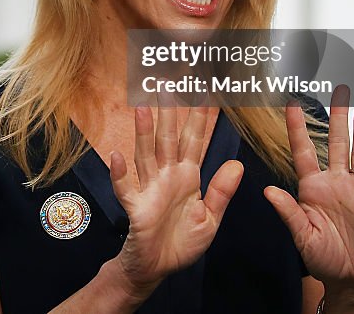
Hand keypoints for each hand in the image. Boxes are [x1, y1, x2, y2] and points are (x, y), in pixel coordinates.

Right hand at [109, 101, 243, 298]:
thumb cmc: (182, 242)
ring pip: (146, 155)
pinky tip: (117, 157)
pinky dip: (120, 174)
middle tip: (168, 84)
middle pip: (168, 139)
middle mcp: (167, 176)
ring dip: (143, 133)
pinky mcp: (137, 208)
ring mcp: (150, 190)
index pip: (194, 141)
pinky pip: (126, 189)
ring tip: (142, 108)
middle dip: (169, 112)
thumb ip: (221, 191)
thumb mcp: (211, 218)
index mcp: (188, 176)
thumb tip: (237, 164)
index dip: (199, 118)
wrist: (158, 269)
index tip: (204, 93)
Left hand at [264, 85, 353, 295]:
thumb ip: (288, 212)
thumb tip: (268, 191)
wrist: (350, 279)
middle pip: (336, 143)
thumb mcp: (302, 236)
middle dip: (337, 116)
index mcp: (313, 187)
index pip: (303, 150)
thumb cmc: (321, 258)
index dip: (298, 127)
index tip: (291, 102)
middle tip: (339, 88)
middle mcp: (336, 183)